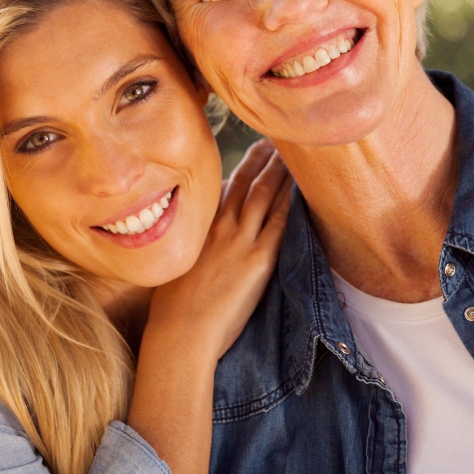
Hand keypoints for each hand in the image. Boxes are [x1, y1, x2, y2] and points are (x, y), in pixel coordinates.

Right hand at [145, 139, 292, 360]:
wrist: (180, 332)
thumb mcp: (173, 266)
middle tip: (276, 142)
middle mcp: (219, 227)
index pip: (224, 188)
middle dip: (262, 159)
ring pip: (264, 195)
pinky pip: (280, 223)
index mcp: (198, 227)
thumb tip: (195, 240)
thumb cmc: (171, 308)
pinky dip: (291, 202)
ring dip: (279, 172)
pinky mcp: (258, 260)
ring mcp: (240, 241)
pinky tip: (302, 189)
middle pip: (246, 182)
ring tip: (294, 155)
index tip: (254, 152)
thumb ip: (188, 247)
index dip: (242, 168)